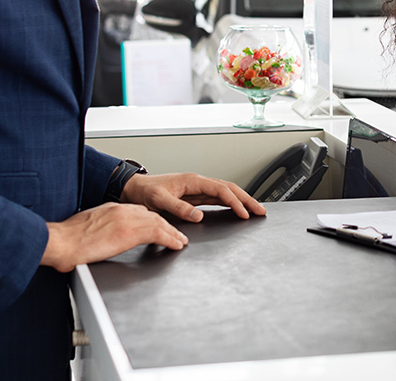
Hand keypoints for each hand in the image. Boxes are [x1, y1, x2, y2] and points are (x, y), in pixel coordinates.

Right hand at [41, 202, 189, 272]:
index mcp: (110, 209)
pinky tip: (176, 245)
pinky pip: (157, 233)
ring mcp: (126, 220)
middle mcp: (121, 210)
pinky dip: (170, 238)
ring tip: (180, 240)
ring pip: (158, 222)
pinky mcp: (129, 232)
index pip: (137, 211)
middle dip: (165, 225)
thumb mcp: (85, 229)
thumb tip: (97, 241)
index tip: (158, 226)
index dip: (150, 220)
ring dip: (172, 232)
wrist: (60, 241)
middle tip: (175, 233)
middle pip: (151, 215)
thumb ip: (97, 231)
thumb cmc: (65, 240)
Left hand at [121, 172, 266, 222]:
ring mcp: (198, 188)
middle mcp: (198, 182)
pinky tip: (237, 209)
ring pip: (226, 192)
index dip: (235, 201)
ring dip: (242, 200)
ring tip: (255, 210)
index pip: (221, 190)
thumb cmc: (145, 192)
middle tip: (261, 210)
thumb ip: (179, 208)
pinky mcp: (195, 195)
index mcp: (192, 181)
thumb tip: (198, 215)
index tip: (244, 213)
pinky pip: (218, 198)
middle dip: (247, 199)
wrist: (134, 188)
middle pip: (229, 188)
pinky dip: (231, 203)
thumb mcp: (159, 201)